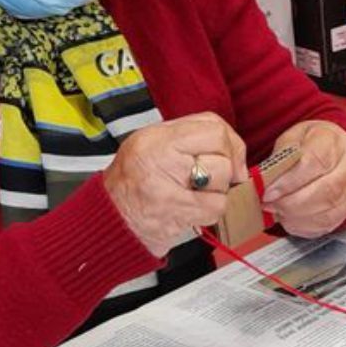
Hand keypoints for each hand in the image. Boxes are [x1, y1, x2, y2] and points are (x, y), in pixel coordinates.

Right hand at [101, 112, 247, 255]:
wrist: (110, 220)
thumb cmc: (133, 183)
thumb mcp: (154, 144)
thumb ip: (191, 137)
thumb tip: (234, 150)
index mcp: (157, 137)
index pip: (213, 126)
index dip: (231, 142)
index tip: (232, 156)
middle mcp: (161, 157)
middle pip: (222, 154)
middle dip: (225, 169)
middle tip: (207, 179)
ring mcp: (168, 186)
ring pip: (223, 181)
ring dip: (217, 191)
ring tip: (194, 193)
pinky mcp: (176, 213)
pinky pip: (216, 207)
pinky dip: (210, 211)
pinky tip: (192, 209)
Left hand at [263, 120, 345, 238]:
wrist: (339, 150)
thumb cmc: (314, 143)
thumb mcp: (293, 138)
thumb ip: (281, 157)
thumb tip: (265, 180)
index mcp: (333, 141)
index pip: (314, 163)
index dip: (289, 181)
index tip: (269, 192)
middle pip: (325, 190)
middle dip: (291, 203)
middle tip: (270, 205)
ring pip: (328, 211)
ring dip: (297, 216)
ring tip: (278, 211)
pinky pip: (328, 224)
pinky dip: (305, 226)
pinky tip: (291, 219)